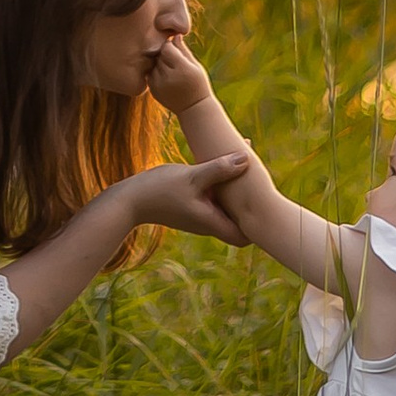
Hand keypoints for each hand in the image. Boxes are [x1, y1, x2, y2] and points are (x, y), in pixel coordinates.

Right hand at [125, 150, 253, 243]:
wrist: (127, 200)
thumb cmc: (159, 190)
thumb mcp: (192, 176)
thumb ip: (219, 168)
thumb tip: (246, 159)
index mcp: (212, 222)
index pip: (246, 236)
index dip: (259, 226)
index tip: (268, 206)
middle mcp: (208, 222)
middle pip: (238, 220)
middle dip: (250, 204)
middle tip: (262, 182)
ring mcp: (198, 215)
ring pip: (226, 207)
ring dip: (236, 191)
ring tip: (245, 166)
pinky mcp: (190, 205)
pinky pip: (214, 198)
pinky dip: (222, 186)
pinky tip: (222, 164)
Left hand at [147, 40, 217, 119]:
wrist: (193, 108)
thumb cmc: (198, 84)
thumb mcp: (195, 66)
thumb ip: (183, 50)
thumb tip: (174, 35)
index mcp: (181, 69)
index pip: (166, 47)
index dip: (171, 47)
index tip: (177, 50)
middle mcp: (168, 77)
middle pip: (159, 55)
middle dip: (165, 55)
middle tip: (174, 62)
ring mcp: (158, 85)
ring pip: (153, 64)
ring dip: (160, 64)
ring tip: (171, 71)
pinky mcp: (153, 90)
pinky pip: (150, 74)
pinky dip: (156, 73)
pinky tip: (166, 78)